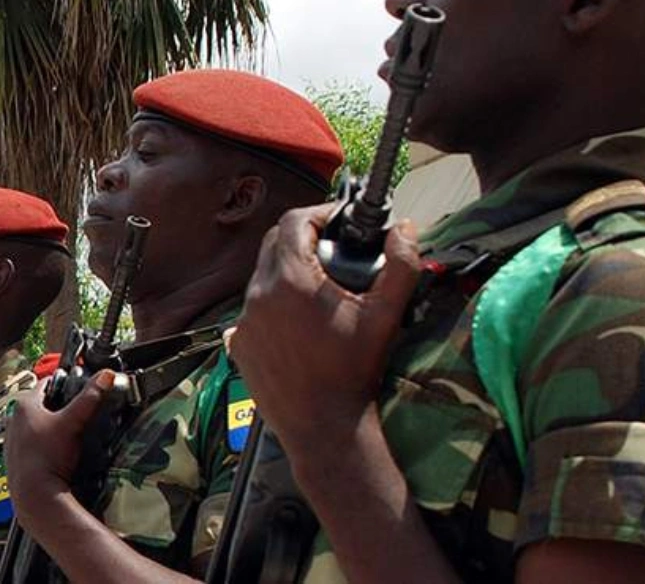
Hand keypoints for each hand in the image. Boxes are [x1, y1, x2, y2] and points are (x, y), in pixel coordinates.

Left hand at [4, 371, 114, 520]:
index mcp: (24, 406)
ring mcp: (12, 442)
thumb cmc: (48, 458)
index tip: (77, 388)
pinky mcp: (15, 460)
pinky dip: (43, 445)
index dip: (64, 384)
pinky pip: (31, 445)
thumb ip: (90, 398)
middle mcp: (13, 421)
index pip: (47, 384)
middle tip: (76, 414)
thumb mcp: (74, 422)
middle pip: (41, 405)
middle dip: (58, 407)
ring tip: (68, 435)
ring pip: (35, 426)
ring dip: (49, 427)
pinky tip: (56, 453)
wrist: (36, 496)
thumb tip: (105, 376)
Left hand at [227, 208, 420, 444]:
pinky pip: (252, 311)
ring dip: (287, 273)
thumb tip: (406, 229)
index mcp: (291, 280)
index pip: (294, 221)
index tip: (338, 223)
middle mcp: (259, 295)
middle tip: (332, 251)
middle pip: (274, 244)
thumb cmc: (355, 372)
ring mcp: (244, 321)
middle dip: (302, 239)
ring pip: (263, 277)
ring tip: (318, 290)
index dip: (318, 215)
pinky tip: (298, 323)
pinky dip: (272, 307)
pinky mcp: (239, 345)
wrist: (325, 428)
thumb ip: (401, 265)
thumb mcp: (386, 316)